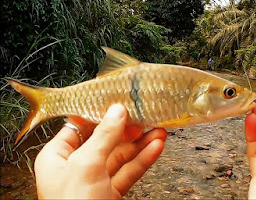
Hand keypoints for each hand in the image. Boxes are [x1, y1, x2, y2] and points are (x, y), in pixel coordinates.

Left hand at [34, 104, 166, 198]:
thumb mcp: (86, 164)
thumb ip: (104, 135)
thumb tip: (117, 111)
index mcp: (57, 157)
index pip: (79, 126)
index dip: (100, 114)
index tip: (119, 103)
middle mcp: (75, 167)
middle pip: (105, 140)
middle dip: (128, 129)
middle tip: (145, 116)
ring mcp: (95, 181)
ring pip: (121, 156)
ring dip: (141, 143)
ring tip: (159, 130)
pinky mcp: (111, 192)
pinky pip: (129, 171)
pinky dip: (143, 159)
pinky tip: (156, 147)